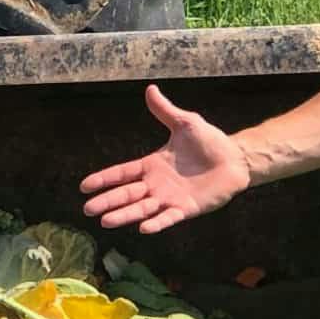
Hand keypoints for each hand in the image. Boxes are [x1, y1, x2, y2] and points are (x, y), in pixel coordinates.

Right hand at [79, 85, 250, 233]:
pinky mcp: (186, 209)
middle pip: (126, 194)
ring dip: (124, 215)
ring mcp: (170, 198)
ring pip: (142, 209)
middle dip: (107, 201)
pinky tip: (143, 229)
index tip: (84, 187)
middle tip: (88, 210)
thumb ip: (165, 110)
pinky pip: (168, 218)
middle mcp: (156, 185)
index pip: (122, 173)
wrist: (235, 158)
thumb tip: (150, 88)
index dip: (104, 179)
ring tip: (106, 222)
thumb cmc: (210, 141)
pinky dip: (157, 223)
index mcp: (152, 165)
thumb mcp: (185, 123)